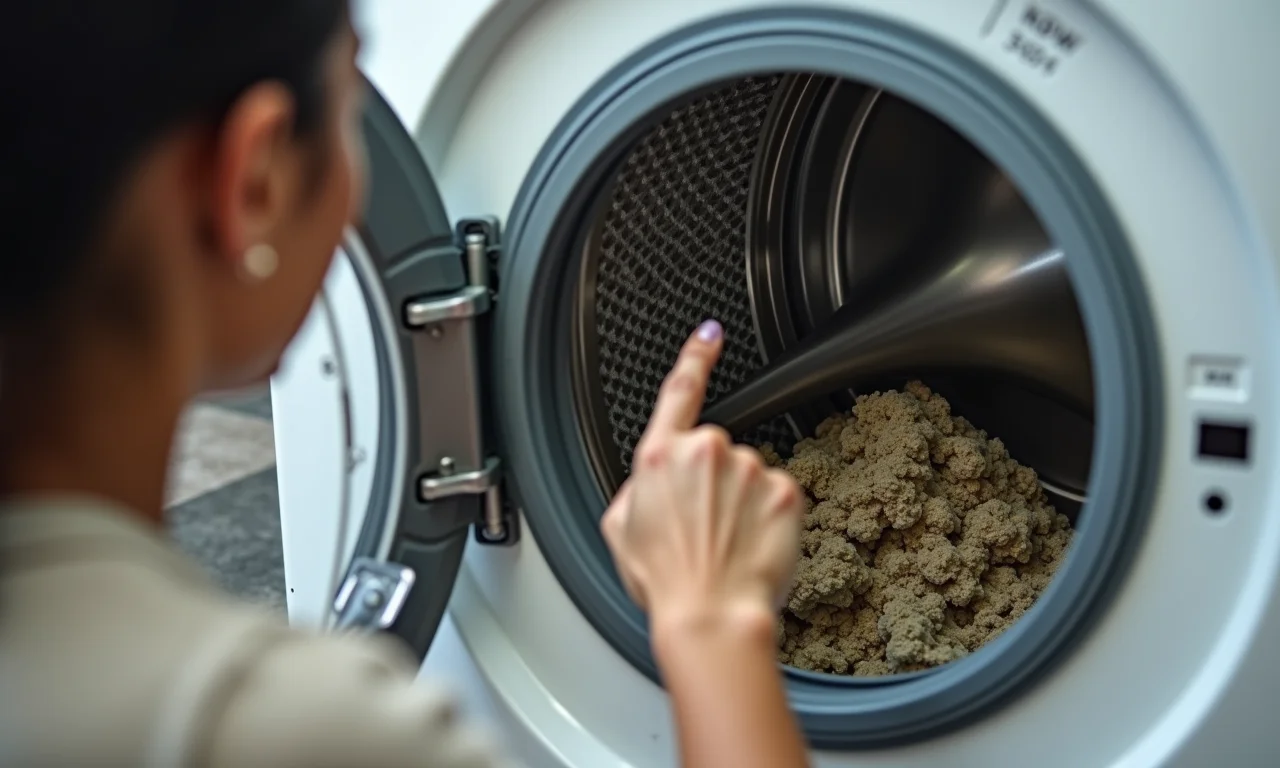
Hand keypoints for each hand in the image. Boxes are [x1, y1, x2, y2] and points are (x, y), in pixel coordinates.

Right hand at [600, 319, 804, 639]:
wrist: (711, 615)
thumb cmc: (665, 581)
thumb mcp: (620, 531)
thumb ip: (635, 489)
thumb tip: (651, 484)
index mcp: (660, 457)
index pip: (680, 390)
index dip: (696, 355)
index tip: (710, 334)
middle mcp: (706, 452)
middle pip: (714, 455)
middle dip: (711, 485)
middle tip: (700, 530)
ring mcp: (749, 468)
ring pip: (748, 478)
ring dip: (740, 505)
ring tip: (723, 547)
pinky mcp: (785, 490)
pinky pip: (776, 497)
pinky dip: (767, 519)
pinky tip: (751, 546)